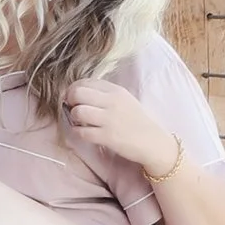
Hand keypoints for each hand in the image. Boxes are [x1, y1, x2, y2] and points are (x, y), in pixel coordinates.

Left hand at [61, 79, 186, 178]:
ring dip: (74, 118)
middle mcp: (113, 102)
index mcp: (116, 90)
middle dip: (70, 101)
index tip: (75, 98)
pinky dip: (78, 132)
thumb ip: (103, 94)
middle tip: (73, 109)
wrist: (154, 143)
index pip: (85, 81)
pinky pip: (82, 132)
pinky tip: (85, 133)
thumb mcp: (124, 100)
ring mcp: (110, 119)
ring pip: (78, 112)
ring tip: (81, 122)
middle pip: (77, 93)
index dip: (73, 89)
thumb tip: (76, 93)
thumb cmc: (136, 121)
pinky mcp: (108, 137)